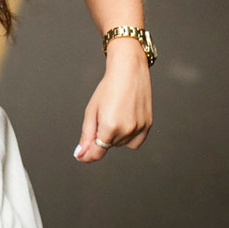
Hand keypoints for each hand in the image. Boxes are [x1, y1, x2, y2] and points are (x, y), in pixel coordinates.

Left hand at [73, 41, 151, 162]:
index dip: (87, 156)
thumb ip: (87, 135)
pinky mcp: (148, 125)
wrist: (129, 71)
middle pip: (108, 146)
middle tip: (102, 115)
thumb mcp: (91, 111)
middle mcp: (127, 130)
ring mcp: (140, 129)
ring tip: (114, 114)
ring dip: (114, 137)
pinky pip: (135, 142)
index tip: (80, 156)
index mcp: (110, 126)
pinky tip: (124, 122)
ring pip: (121, 144)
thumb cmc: (108, 88)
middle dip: (101, 136)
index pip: (97, 151)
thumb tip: (81, 153)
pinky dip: (127, 137)